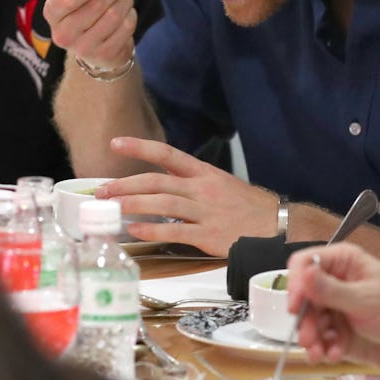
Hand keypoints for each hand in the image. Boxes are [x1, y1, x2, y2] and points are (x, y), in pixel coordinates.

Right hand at [42, 0, 138, 70]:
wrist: (95, 45)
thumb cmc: (85, 8)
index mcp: (52, 13)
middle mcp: (64, 34)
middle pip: (96, 5)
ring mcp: (85, 48)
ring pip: (114, 15)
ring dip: (126, 0)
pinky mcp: (105, 55)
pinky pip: (126, 27)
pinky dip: (131, 15)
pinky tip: (127, 13)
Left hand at [95, 136, 280, 255]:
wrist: (277, 225)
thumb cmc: (248, 207)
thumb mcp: (221, 184)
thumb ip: (192, 183)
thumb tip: (161, 185)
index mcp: (204, 173)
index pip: (167, 153)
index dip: (140, 147)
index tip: (115, 143)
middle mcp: (203, 189)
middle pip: (158, 180)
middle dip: (126, 184)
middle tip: (102, 190)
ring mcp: (206, 212)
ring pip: (163, 203)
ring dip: (134, 204)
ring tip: (113, 207)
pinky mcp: (209, 235)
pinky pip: (176, 231)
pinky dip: (153, 231)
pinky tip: (136, 231)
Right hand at [286, 243, 379, 378]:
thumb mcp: (366, 300)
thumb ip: (331, 290)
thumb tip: (302, 273)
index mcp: (344, 262)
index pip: (305, 263)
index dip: (295, 283)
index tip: (295, 307)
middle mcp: (336, 283)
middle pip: (303, 296)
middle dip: (304, 319)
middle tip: (308, 339)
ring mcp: (337, 308)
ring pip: (308, 320)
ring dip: (311, 338)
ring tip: (320, 354)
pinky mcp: (340, 332)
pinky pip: (321, 339)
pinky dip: (324, 349)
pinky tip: (335, 356)